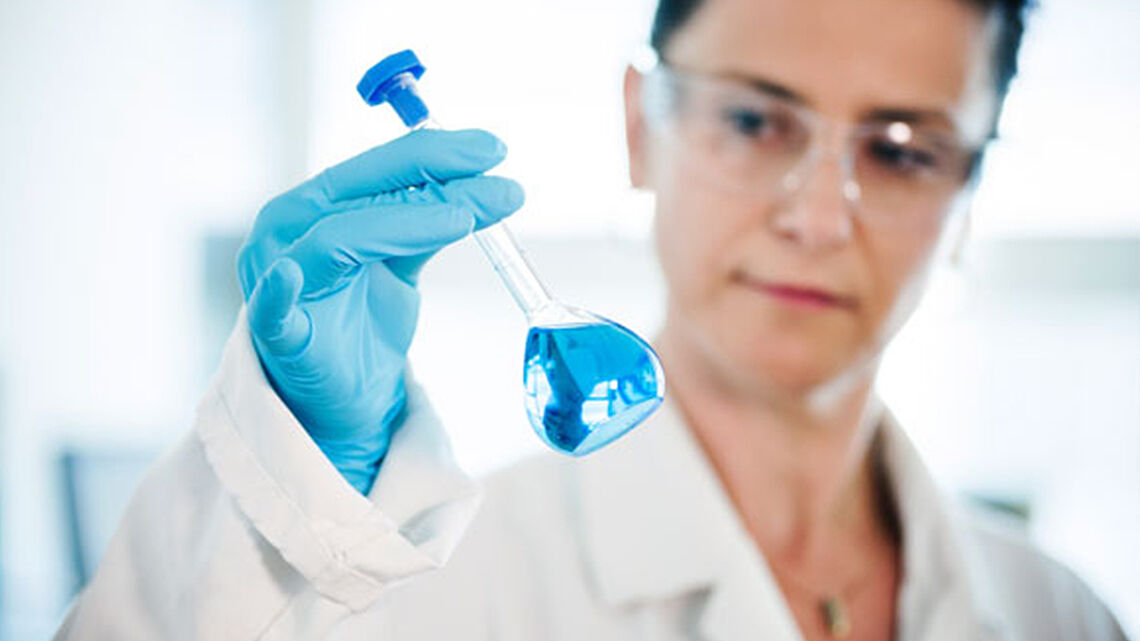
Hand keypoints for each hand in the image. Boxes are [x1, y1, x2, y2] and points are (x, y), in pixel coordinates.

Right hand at [236, 128, 522, 492]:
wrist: (344, 399)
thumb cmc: (363, 321)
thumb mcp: (404, 262)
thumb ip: (436, 222)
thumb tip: (498, 186)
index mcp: (314, 206)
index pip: (374, 166)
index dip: (433, 151)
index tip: (493, 148)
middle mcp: (287, 231)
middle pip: (357, 191)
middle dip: (429, 173)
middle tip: (494, 170)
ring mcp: (275, 279)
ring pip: (336, 239)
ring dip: (401, 223)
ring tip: (463, 217)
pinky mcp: (276, 334)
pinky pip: (271, 310)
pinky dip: (279, 290)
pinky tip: (292, 274)